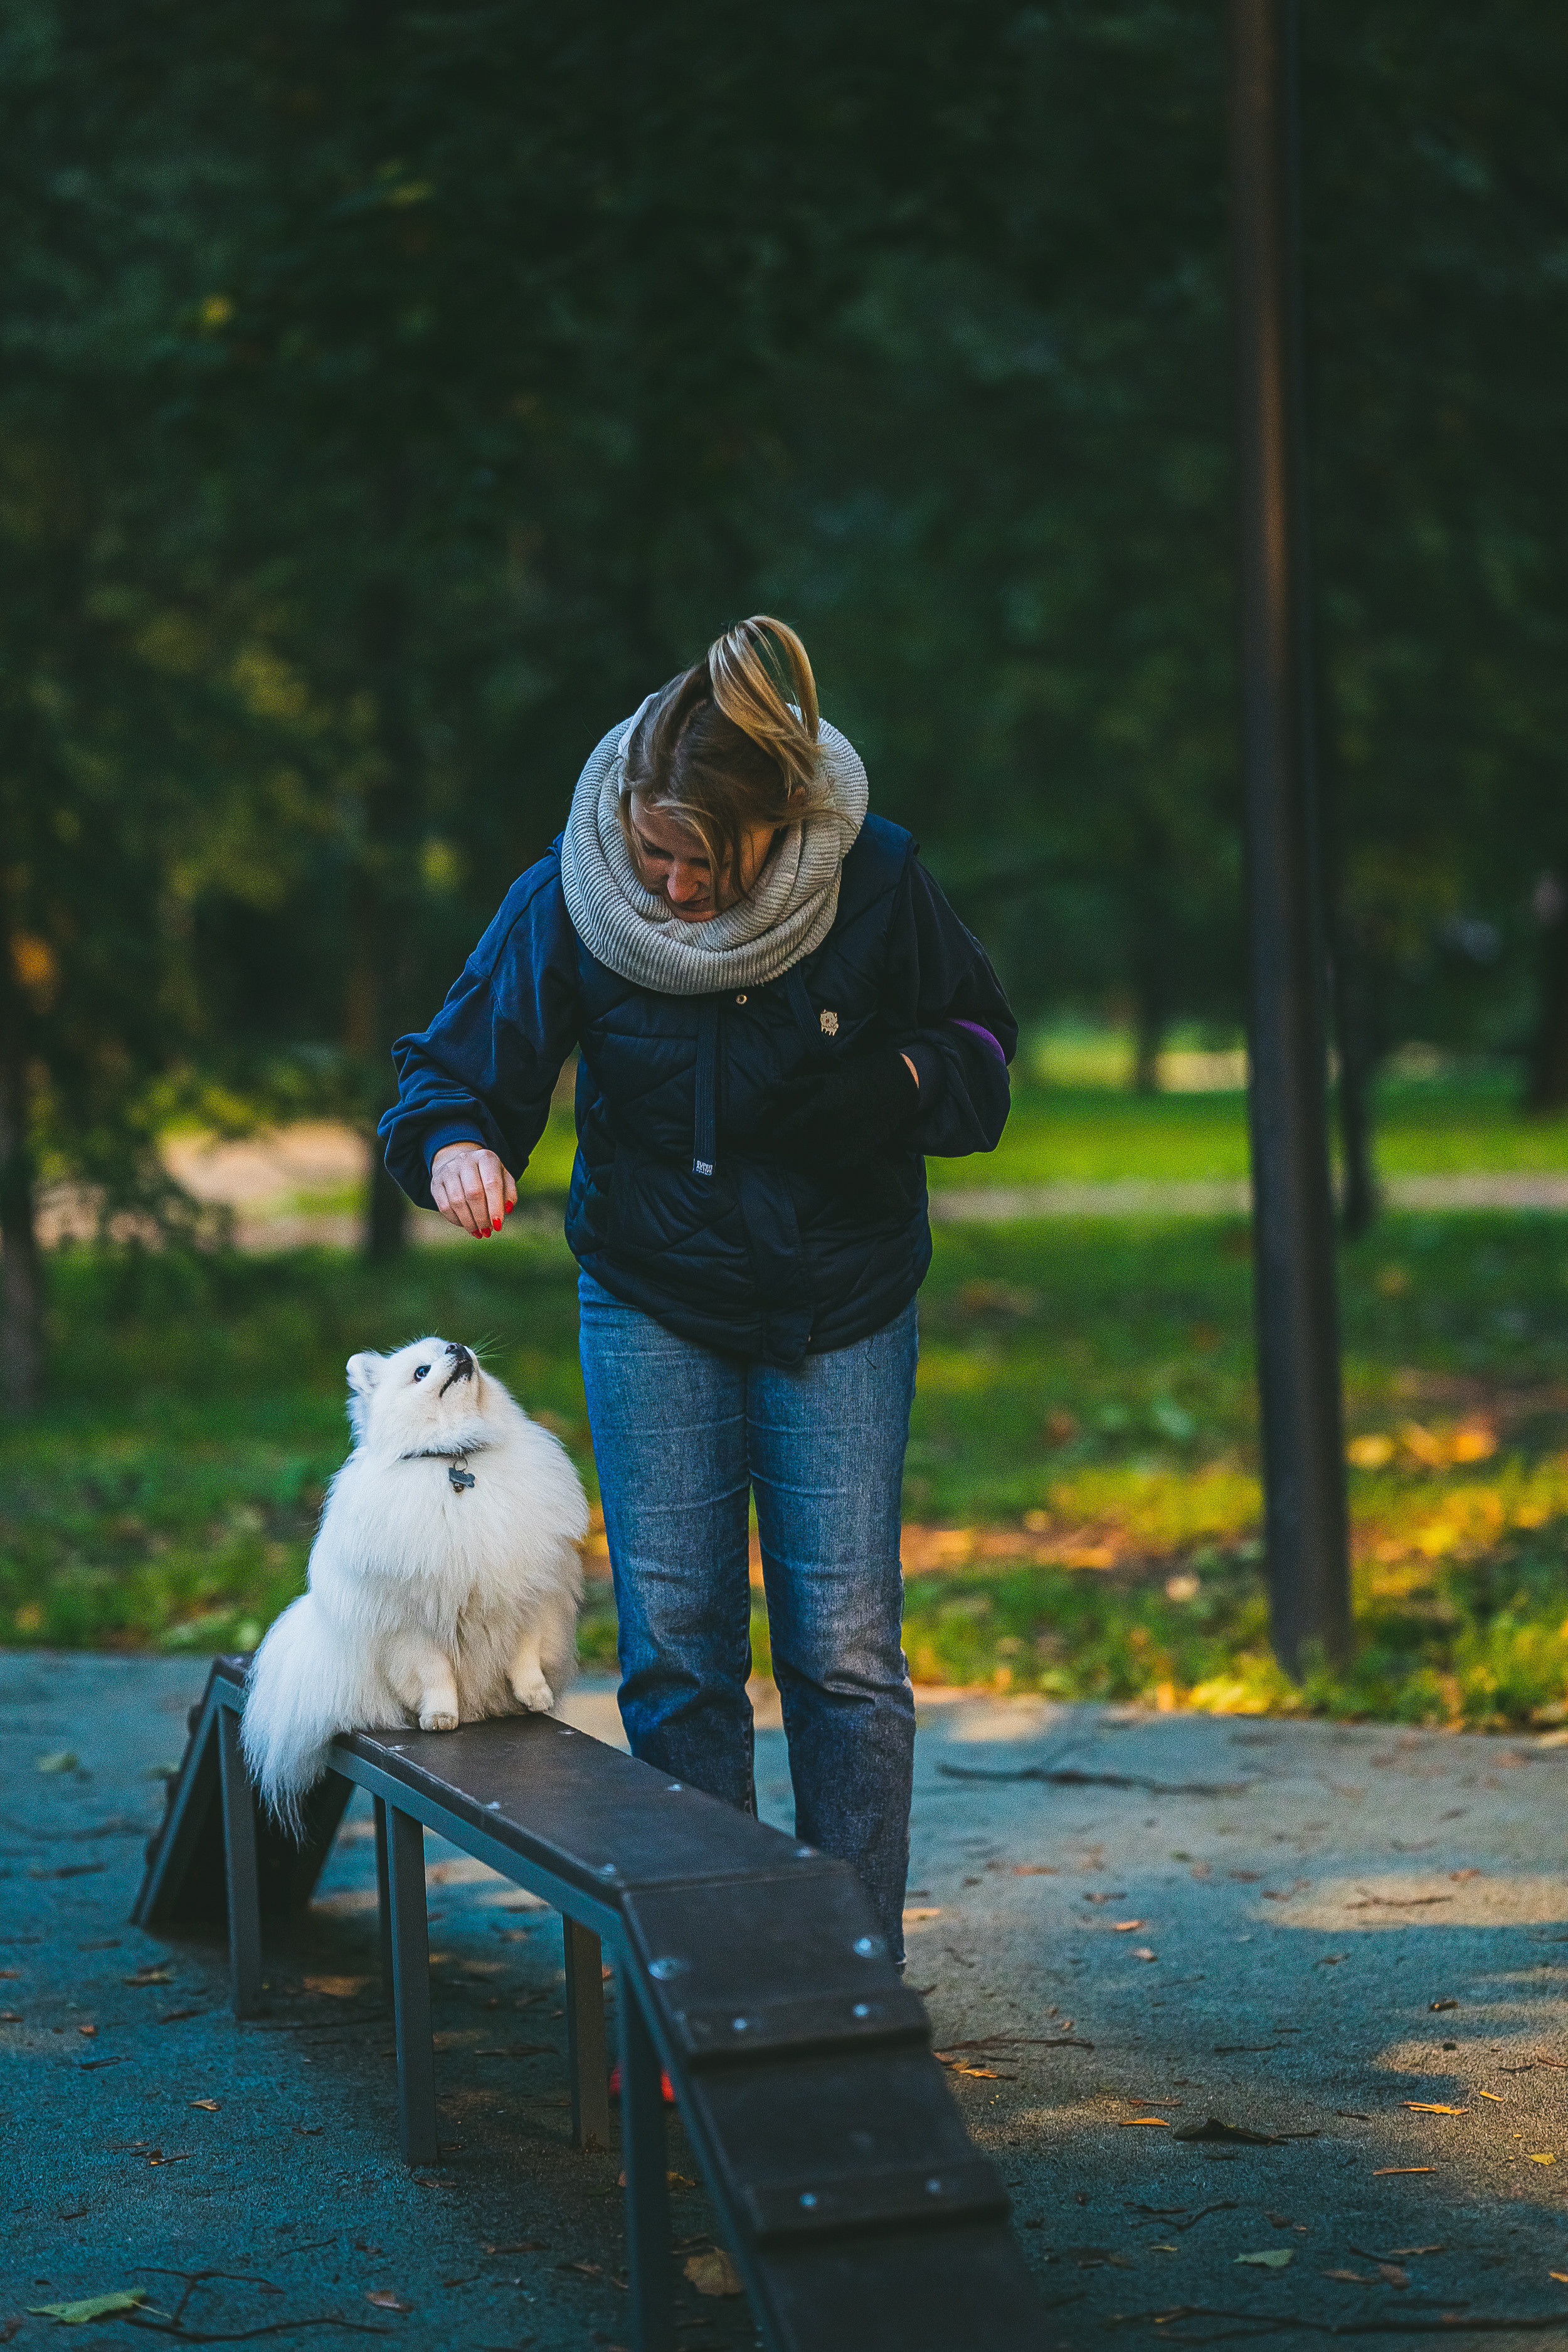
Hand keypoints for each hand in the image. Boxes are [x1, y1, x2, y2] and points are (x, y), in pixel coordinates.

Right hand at [430, 1141, 517, 1237]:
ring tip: (478, 1231)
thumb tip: (507, 1210)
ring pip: (457, 1202)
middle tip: (488, 1231)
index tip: (498, 1225)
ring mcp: (448, 1171)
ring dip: (469, 1222)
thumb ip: (509, 1194)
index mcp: (485, 1157)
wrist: (461, 1164)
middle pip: (473, 1194)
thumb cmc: (487, 1175)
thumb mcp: (503, 1179)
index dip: (496, 1207)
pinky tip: (465, 1225)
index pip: (492, 1183)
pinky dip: (456, 1220)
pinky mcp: (436, 1183)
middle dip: (482, 1217)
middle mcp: (465, 1160)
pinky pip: (444, 1207)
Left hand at [735, 1048, 920, 1173]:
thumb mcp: (822, 1078)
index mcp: (824, 1106)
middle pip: (796, 1147)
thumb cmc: (855, 1076)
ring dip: (802, 1154)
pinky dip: (819, 1163)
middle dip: (788, 1144)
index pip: (786, 1130)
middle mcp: (837, 1129)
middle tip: (785, 1139)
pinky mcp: (859, 1158)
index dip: (776, 1132)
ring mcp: (850, 1146)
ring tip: (802, 1145)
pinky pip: (829, 1168)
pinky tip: (819, 1153)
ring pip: (811, 1160)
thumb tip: (757, 1104)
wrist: (898, 1086)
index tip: (772, 1131)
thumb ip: (789, 1091)